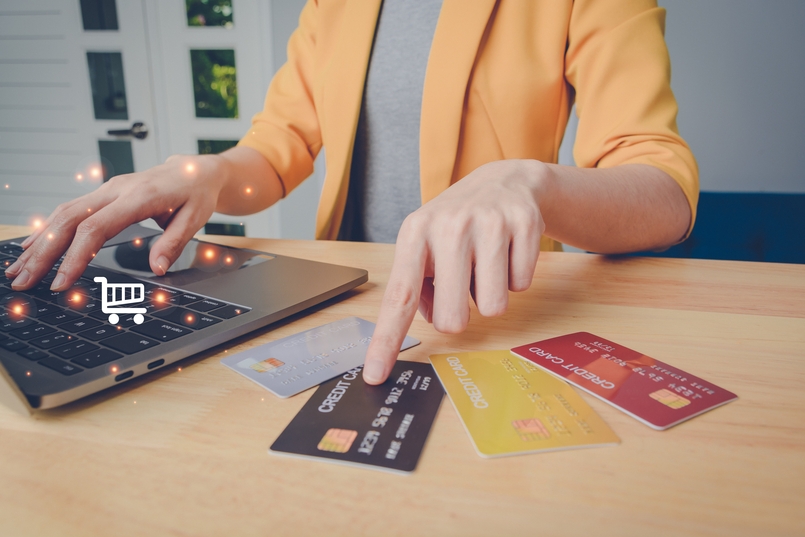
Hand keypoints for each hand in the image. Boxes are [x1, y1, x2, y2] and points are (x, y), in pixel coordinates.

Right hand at [4, 154, 226, 290]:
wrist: (194, 170)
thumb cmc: (195, 193)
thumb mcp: (195, 219)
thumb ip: (174, 243)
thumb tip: (158, 269)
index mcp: (137, 197)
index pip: (96, 228)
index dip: (74, 257)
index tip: (61, 283)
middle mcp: (115, 190)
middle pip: (69, 220)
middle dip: (43, 253)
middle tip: (24, 281)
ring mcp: (106, 190)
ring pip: (62, 214)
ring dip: (39, 242)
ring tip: (18, 269)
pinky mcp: (103, 194)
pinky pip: (69, 210)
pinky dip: (48, 229)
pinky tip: (32, 247)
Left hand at [362, 160, 547, 383]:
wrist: (504, 181)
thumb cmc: (456, 224)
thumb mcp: (425, 245)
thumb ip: (417, 286)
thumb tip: (426, 319)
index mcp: (415, 233)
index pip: (398, 297)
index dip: (386, 340)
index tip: (374, 374)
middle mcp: (449, 226)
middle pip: (451, 318)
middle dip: (459, 313)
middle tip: (462, 285)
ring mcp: (489, 223)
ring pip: (492, 308)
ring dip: (490, 296)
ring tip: (485, 264)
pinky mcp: (524, 224)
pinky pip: (521, 285)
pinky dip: (514, 277)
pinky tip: (507, 251)